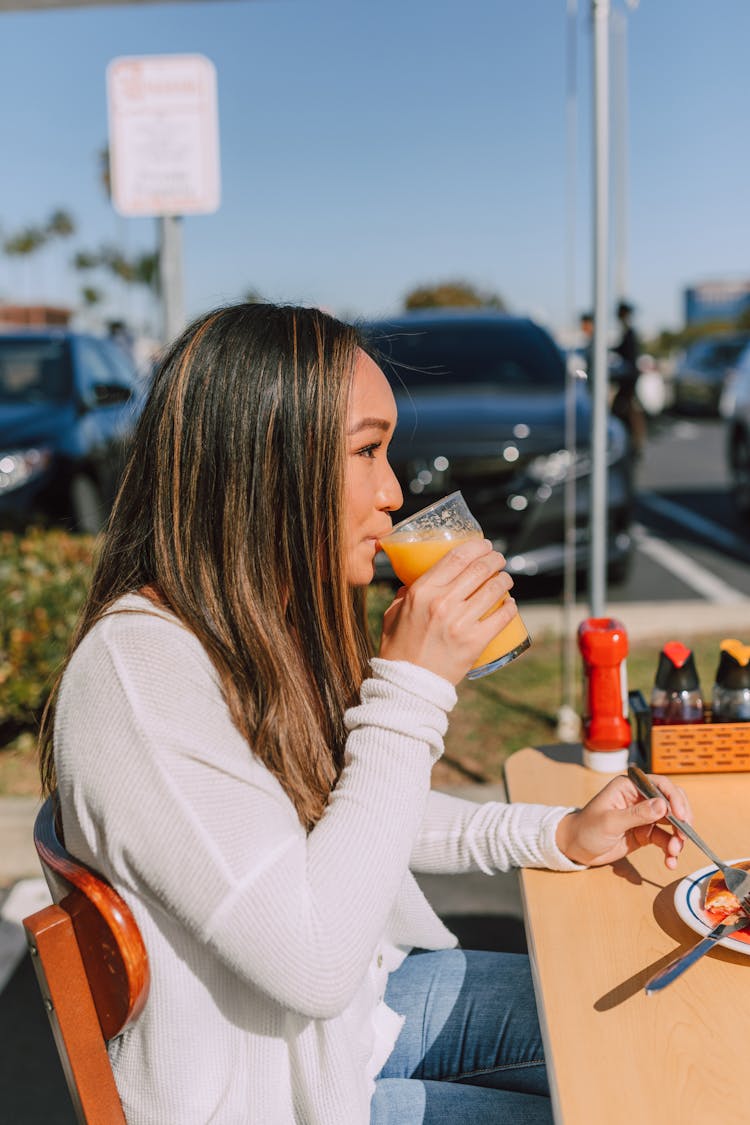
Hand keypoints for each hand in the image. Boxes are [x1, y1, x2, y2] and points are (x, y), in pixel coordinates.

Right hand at [378, 538, 515, 684]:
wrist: (408, 684)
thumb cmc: (398, 650)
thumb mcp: (393, 615)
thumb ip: (404, 595)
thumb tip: (413, 583)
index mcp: (421, 592)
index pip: (455, 558)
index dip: (475, 546)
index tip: (484, 544)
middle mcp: (442, 603)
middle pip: (478, 569)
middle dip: (494, 559)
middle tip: (498, 558)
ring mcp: (460, 622)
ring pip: (493, 590)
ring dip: (505, 579)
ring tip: (506, 578)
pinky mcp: (475, 641)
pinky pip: (501, 618)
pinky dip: (510, 607)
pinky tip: (511, 604)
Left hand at [555, 772, 692, 869]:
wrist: (576, 848)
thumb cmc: (587, 829)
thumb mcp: (610, 822)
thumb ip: (636, 814)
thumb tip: (663, 805)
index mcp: (629, 787)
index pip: (660, 785)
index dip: (675, 799)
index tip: (682, 817)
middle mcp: (640, 798)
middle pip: (671, 803)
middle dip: (681, 820)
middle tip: (683, 837)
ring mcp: (644, 816)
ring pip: (672, 823)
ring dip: (677, 838)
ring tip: (674, 853)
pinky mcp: (646, 833)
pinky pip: (665, 839)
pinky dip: (670, 850)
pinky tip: (670, 862)